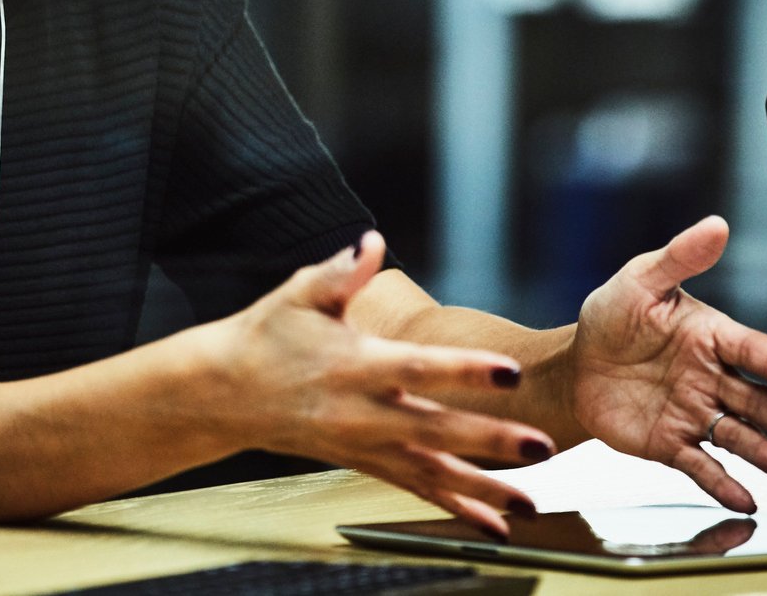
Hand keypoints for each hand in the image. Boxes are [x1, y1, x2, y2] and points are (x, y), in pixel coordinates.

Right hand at [209, 231, 554, 535]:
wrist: (226, 392)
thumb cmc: (267, 336)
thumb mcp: (297, 294)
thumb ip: (339, 272)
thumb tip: (372, 242)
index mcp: (351, 363)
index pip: (416, 366)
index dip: (463, 370)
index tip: (509, 372)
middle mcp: (360, 411)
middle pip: (434, 429)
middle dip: (490, 440)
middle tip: (540, 445)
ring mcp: (363, 445)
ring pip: (430, 472)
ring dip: (483, 489)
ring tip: (529, 503)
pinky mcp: (364, 463)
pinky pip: (415, 490)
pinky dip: (455, 509)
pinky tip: (492, 525)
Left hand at [569, 216, 766, 511]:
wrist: (576, 365)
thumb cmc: (612, 317)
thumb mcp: (640, 281)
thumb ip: (679, 258)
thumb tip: (716, 225)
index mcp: (711, 336)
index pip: (750, 347)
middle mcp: (713, 378)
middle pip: (756, 400)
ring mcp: (696, 414)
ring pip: (737, 435)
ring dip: (764, 452)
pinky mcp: (673, 444)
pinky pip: (701, 466)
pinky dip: (722, 483)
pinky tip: (744, 498)